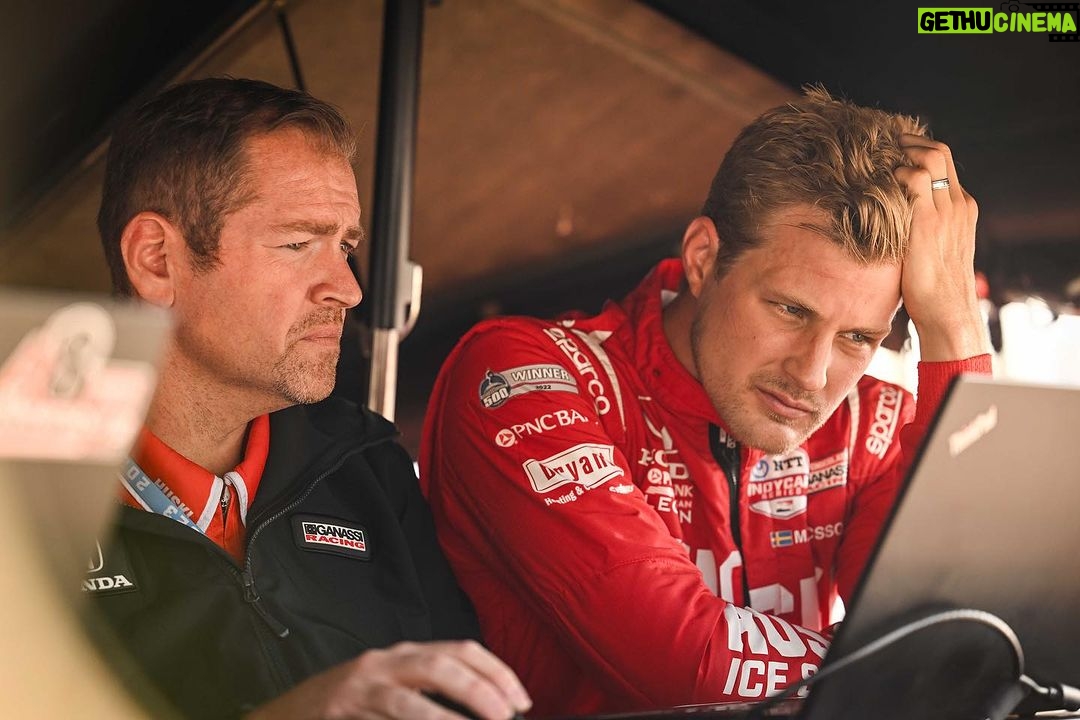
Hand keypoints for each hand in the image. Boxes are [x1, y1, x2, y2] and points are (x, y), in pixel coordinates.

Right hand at [246, 640, 531, 719]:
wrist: (283, 715)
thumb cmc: (347, 705)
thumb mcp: (392, 688)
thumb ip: (430, 692)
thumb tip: (486, 706)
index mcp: (403, 654)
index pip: (460, 650)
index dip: (496, 672)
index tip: (521, 700)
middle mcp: (384, 663)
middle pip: (441, 666)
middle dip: (480, 691)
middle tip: (505, 716)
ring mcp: (360, 690)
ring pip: (409, 702)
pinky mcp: (340, 714)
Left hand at [893, 134, 987, 360]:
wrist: (948, 311)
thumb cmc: (935, 289)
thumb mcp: (934, 251)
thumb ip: (923, 231)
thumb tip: (895, 226)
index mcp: (962, 209)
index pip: (946, 165)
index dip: (921, 152)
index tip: (898, 150)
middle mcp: (958, 204)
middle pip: (941, 152)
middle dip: (912, 141)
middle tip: (886, 142)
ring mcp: (946, 210)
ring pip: (930, 158)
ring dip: (903, 152)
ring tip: (879, 156)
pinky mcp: (928, 221)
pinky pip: (915, 179)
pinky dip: (897, 173)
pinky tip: (878, 182)